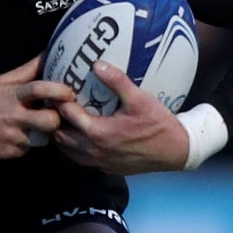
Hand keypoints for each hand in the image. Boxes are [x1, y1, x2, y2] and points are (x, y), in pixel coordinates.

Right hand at [0, 57, 72, 160]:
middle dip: (55, 118)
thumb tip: (46, 54)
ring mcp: (13, 139)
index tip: (69, 92)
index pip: (41, 90)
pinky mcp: (11, 154)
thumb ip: (26, 71)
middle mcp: (14, 118)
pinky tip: (16, 134)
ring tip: (31, 125)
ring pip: (43, 139)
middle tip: (52, 113)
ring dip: (42, 133)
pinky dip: (27, 142)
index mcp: (12, 96)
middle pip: (50, 122)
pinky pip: (29, 149)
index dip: (60, 91)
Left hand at [52, 61, 192, 174]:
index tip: (57, 88)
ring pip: (68, 151)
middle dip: (55, 119)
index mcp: (98, 133)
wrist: (176, 151)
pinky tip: (81, 135)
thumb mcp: (139, 99)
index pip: (66, 115)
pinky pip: (81, 159)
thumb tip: (97, 63)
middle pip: (61, 136)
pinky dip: (74, 148)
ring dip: (63, 135)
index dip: (58, 100)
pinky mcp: (107, 168)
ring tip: (64, 119)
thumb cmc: (158, 124)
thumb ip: (117, 80)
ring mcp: (99, 162)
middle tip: (56, 103)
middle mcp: (94, 151)